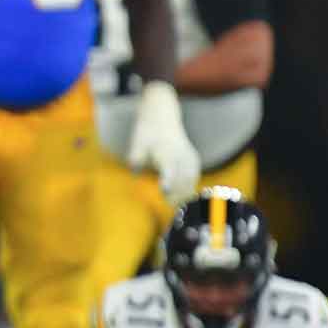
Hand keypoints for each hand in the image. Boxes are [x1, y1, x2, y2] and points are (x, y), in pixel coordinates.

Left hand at [126, 80, 200, 204]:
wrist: (162, 117)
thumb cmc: (146, 133)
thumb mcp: (137, 143)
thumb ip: (136, 158)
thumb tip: (134, 173)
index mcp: (166, 151)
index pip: (169, 169)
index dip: (168, 181)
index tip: (165, 192)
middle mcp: (181, 155)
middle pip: (181, 180)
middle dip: (176, 196)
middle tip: (168, 209)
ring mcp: (190, 158)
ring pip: (190, 181)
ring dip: (184, 195)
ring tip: (175, 209)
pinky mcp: (193, 161)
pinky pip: (193, 178)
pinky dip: (189, 189)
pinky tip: (183, 201)